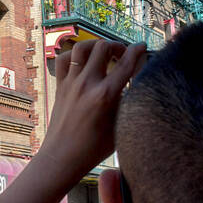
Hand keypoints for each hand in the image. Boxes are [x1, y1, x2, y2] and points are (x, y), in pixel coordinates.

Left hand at [36, 38, 146, 185]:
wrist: (62, 157)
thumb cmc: (94, 148)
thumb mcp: (120, 126)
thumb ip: (128, 102)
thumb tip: (136, 83)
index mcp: (105, 96)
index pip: (125, 64)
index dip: (136, 51)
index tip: (142, 46)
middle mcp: (87, 84)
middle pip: (103, 47)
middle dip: (116, 46)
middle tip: (122, 53)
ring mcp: (71, 83)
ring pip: (81, 47)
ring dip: (95, 45)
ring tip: (104, 53)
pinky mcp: (60, 86)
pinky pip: (64, 59)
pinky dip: (74, 54)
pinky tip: (83, 61)